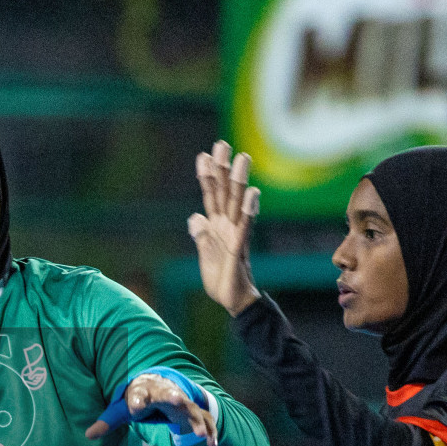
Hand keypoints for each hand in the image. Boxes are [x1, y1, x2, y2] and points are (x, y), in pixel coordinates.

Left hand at [84, 374, 217, 445]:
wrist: (161, 384)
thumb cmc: (139, 398)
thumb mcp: (122, 409)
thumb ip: (107, 421)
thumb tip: (88, 435)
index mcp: (145, 390)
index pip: (139, 394)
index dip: (136, 400)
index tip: (134, 407)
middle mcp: (166, 393)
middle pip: (170, 394)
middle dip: (173, 396)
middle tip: (178, 399)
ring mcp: (183, 403)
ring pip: (191, 410)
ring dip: (196, 422)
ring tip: (201, 435)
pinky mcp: (193, 413)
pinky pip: (204, 422)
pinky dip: (210, 432)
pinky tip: (213, 445)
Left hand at [189, 140, 259, 316]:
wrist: (232, 301)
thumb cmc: (222, 279)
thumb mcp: (205, 254)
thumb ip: (201, 235)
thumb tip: (194, 217)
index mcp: (217, 227)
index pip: (211, 196)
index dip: (207, 177)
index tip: (203, 155)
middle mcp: (228, 226)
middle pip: (224, 192)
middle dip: (222, 169)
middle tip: (222, 144)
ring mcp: (235, 235)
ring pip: (237, 203)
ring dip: (239, 181)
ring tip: (242, 158)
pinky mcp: (240, 249)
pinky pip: (245, 226)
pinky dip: (248, 210)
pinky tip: (252, 194)